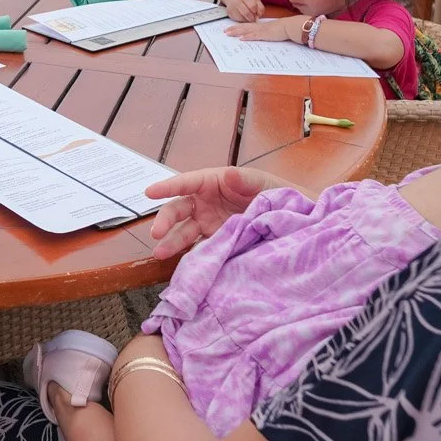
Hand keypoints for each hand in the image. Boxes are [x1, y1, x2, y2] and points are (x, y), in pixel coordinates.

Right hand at [143, 166, 280, 256]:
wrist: (291, 221)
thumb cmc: (275, 193)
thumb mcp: (262, 182)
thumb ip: (245, 179)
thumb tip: (228, 175)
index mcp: (213, 182)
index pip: (187, 183)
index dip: (168, 187)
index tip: (149, 192)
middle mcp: (205, 203)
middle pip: (178, 208)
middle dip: (164, 220)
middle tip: (156, 233)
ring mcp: (208, 223)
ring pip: (183, 230)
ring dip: (171, 241)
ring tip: (160, 253)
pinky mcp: (215, 241)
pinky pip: (198, 247)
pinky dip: (190, 255)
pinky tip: (184, 265)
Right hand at [216, 0, 261, 21]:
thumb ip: (259, 5)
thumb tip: (259, 14)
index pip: (252, 6)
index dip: (256, 10)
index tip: (257, 11)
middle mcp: (236, 1)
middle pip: (247, 13)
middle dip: (253, 17)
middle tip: (254, 17)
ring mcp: (232, 7)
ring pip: (242, 18)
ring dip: (248, 19)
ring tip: (249, 16)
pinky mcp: (229, 13)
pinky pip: (238, 20)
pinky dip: (243, 20)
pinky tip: (244, 16)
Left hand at [224, 16, 300, 42]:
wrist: (289, 26)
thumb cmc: (282, 29)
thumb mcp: (270, 30)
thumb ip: (264, 32)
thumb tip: (259, 35)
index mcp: (259, 26)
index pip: (245, 25)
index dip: (237, 26)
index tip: (229, 28)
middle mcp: (258, 27)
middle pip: (243, 27)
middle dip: (233, 29)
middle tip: (224, 31)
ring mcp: (261, 30)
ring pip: (246, 30)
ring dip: (237, 32)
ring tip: (228, 34)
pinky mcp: (265, 35)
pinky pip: (255, 36)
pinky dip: (248, 37)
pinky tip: (241, 38)